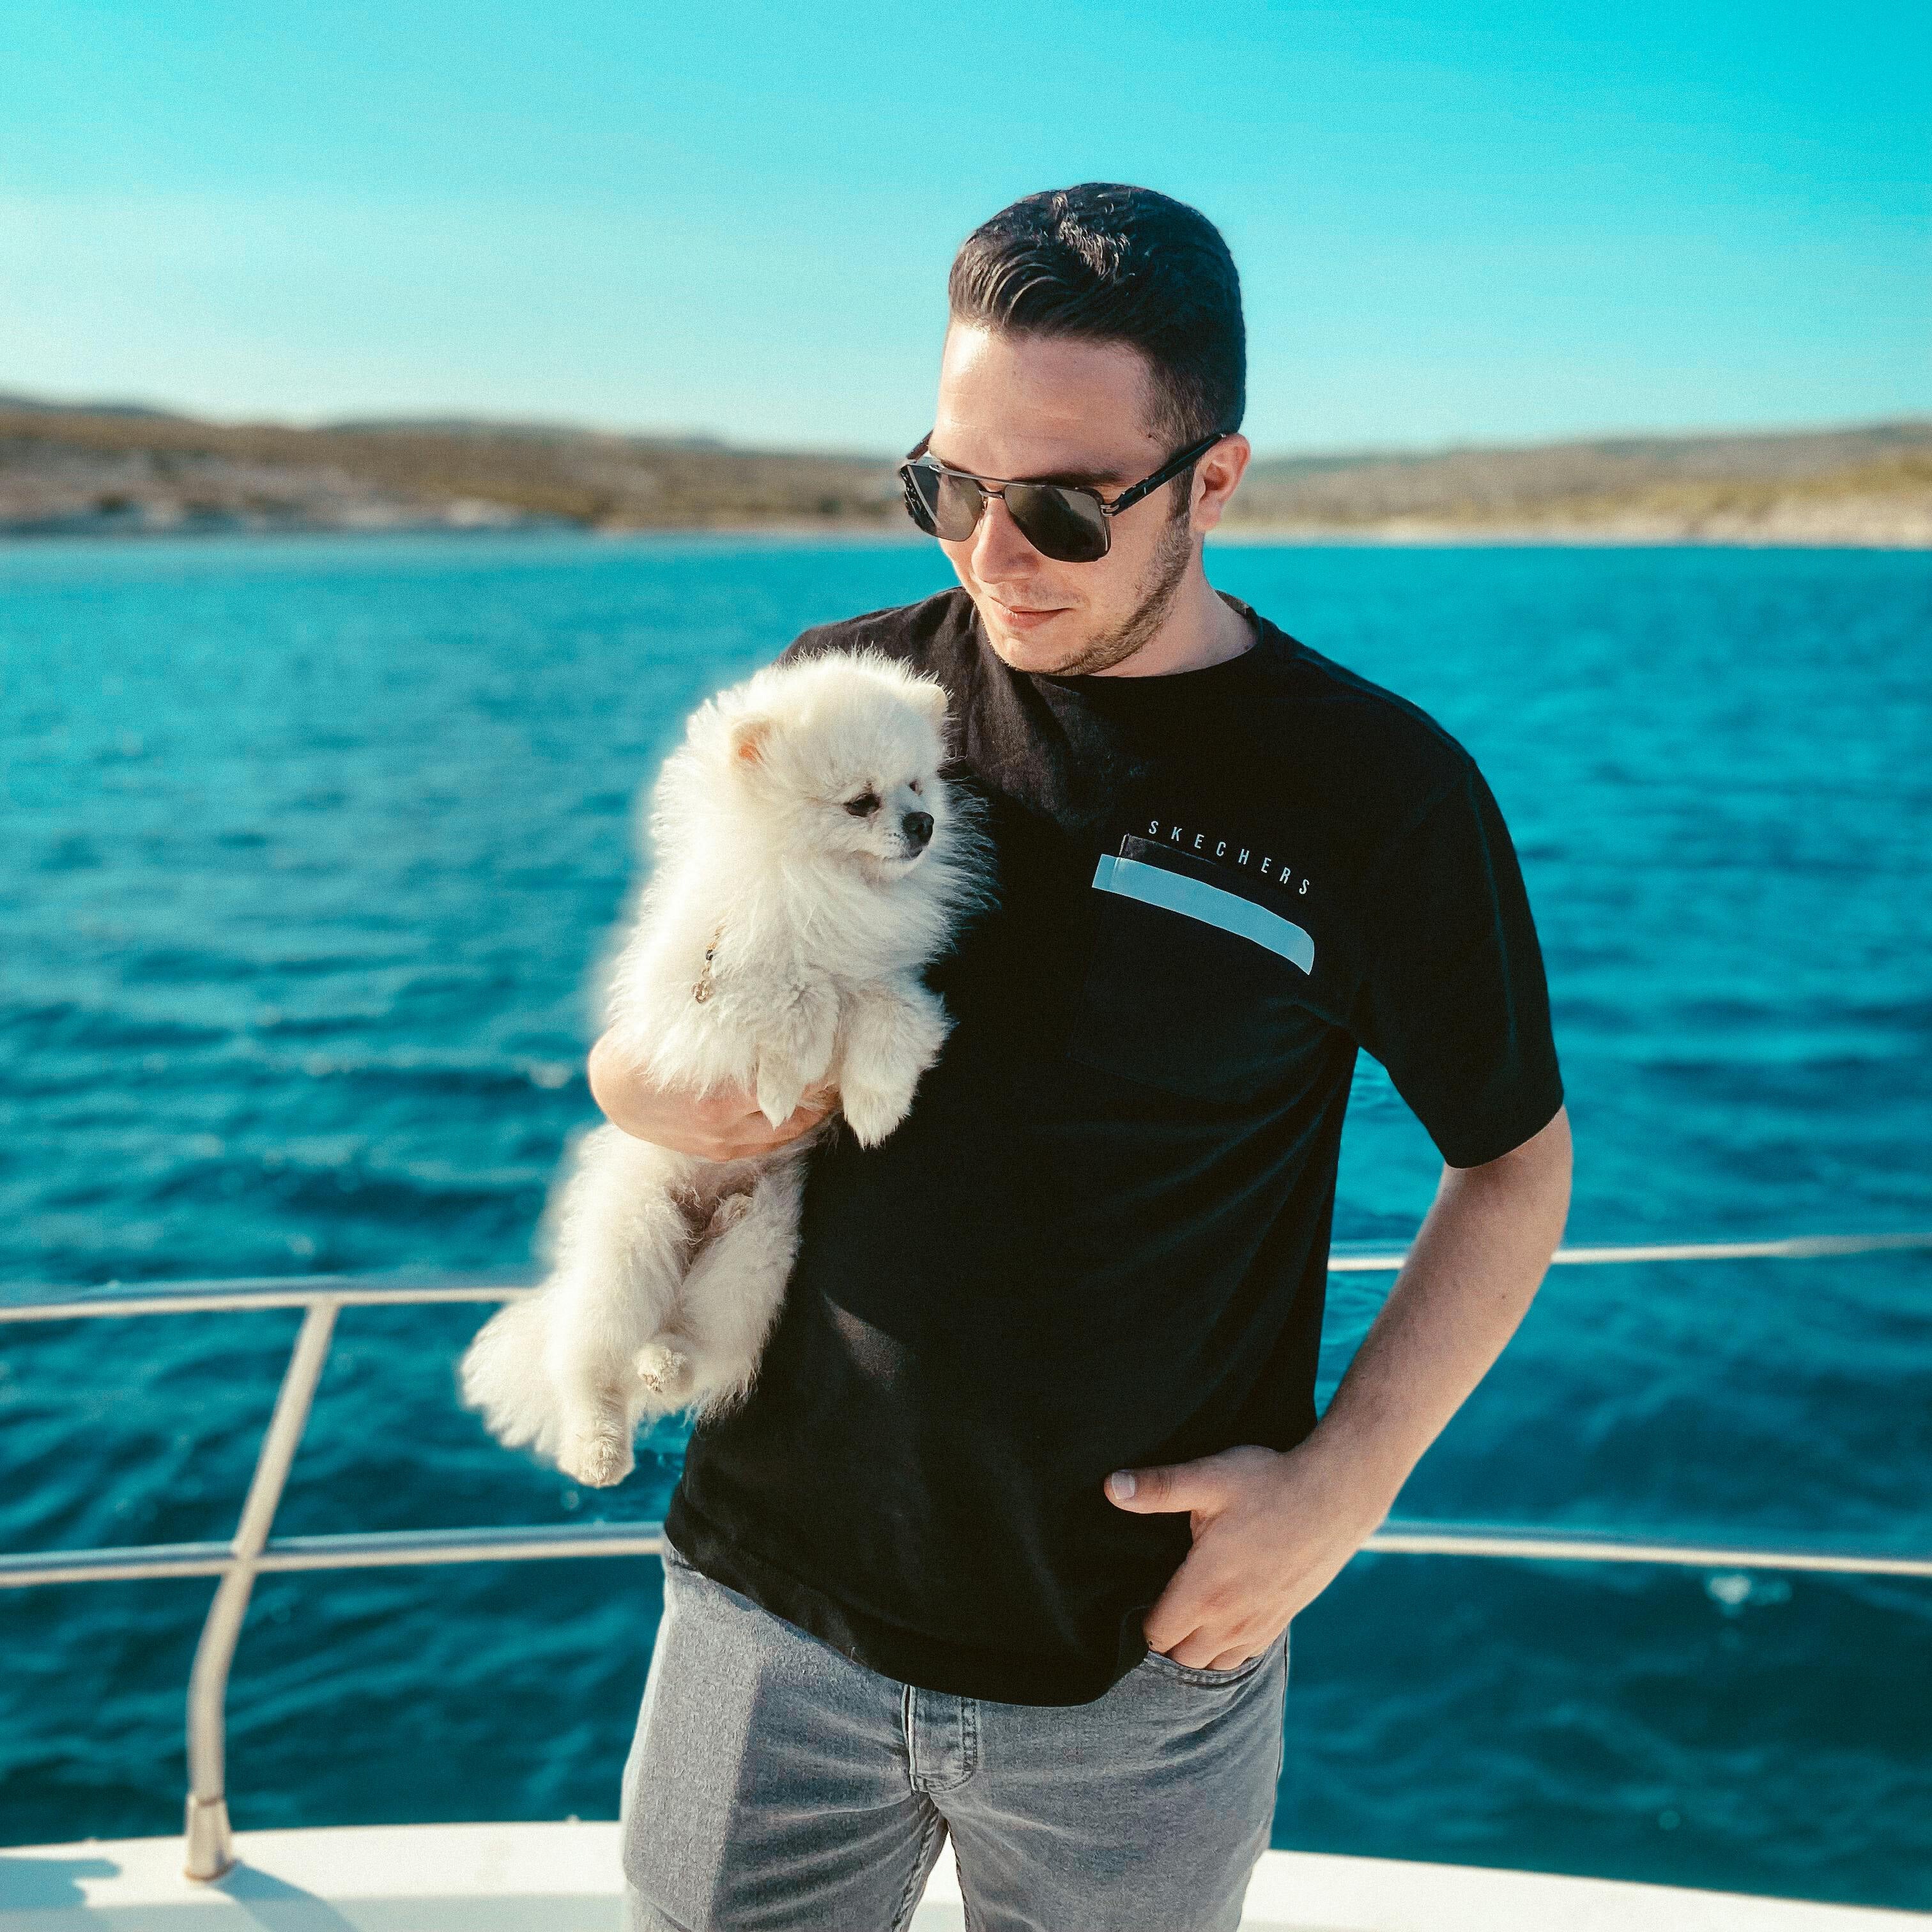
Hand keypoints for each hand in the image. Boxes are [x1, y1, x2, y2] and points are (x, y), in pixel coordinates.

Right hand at [589, 1034, 837, 1158]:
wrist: (616, 1090)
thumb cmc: (655, 1048)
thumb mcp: (692, 1031)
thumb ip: (736, 1033)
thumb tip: (782, 1013)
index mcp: (721, 1093)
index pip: (793, 1081)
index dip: (822, 1062)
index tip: (839, 1041)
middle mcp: (726, 1123)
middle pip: (799, 1109)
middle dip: (824, 1087)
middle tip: (842, 1062)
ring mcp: (724, 1142)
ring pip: (790, 1130)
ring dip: (814, 1109)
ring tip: (830, 1083)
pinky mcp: (721, 1153)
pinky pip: (771, 1144)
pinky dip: (792, 1125)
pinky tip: (804, 1105)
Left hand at [1102, 1440, 1391, 1670]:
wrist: (1337, 1494)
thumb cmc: (1269, 1482)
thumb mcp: (1209, 1477)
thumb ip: (1157, 1488)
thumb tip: (1110, 1487)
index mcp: (1205, 1589)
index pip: (1156, 1636)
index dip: (1138, 1625)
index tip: (1131, 1603)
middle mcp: (1231, 1618)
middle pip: (1182, 1658)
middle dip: (1163, 1643)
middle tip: (1153, 1609)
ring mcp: (1260, 1623)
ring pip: (1214, 1663)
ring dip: (1194, 1650)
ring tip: (1183, 1618)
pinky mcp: (1282, 1619)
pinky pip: (1245, 1656)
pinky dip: (1225, 1650)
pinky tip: (1219, 1621)